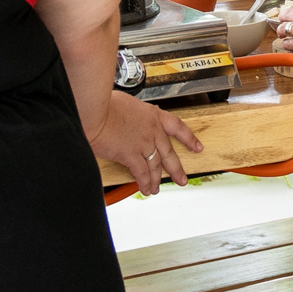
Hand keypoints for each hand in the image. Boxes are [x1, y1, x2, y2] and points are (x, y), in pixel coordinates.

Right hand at [86, 92, 204, 194]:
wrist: (95, 109)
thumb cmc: (104, 103)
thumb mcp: (126, 102)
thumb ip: (134, 114)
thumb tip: (130, 117)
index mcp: (153, 115)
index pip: (177, 127)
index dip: (189, 139)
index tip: (197, 147)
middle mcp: (152, 130)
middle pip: (169, 153)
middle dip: (176, 169)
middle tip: (181, 179)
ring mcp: (143, 143)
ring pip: (156, 166)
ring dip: (157, 180)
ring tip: (157, 189)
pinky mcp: (131, 155)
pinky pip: (142, 173)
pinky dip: (144, 183)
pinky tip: (145, 189)